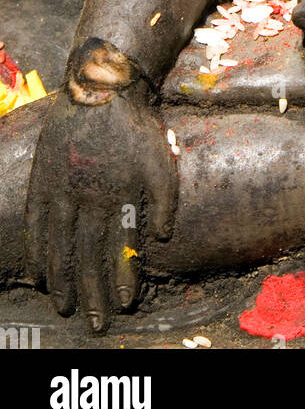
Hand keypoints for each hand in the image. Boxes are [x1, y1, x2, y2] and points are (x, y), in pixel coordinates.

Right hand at [26, 40, 177, 332]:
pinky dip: (38, 250)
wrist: (104, 86)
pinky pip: (37, 222)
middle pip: (88, 254)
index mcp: (119, 193)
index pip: (119, 247)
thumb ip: (164, 201)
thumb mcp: (162, 160)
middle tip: (94, 322)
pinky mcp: (44, 178)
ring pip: (60, 244)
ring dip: (63, 278)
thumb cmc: (137, 125)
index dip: (121, 276)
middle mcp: (88, 196)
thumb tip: (161, 238)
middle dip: (92, 291)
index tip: (124, 303)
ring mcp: (62, 188)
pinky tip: (41, 272)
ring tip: (64, 304)